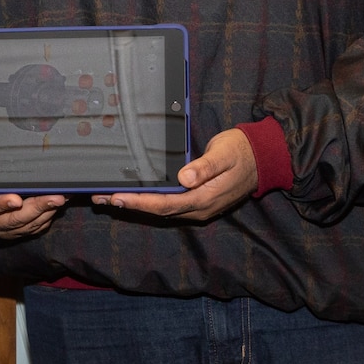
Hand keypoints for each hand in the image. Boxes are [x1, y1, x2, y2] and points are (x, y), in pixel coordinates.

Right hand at [0, 154, 66, 238]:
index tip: (16, 198)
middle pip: (12, 220)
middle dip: (34, 209)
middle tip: (53, 197)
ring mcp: (0, 230)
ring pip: (24, 226)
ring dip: (44, 214)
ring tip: (59, 199)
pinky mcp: (11, 232)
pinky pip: (30, 229)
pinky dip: (44, 220)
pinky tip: (55, 208)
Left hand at [93, 128, 257, 220]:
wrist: (262, 159)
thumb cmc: (241, 153)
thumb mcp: (224, 155)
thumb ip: (205, 167)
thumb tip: (184, 178)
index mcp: (203, 198)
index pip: (164, 204)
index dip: (139, 202)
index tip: (117, 198)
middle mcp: (198, 207)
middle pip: (157, 210)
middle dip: (129, 205)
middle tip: (100, 198)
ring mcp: (197, 206)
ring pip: (161, 209)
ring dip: (135, 204)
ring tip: (109, 198)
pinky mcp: (196, 200)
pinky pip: (168, 204)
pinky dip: (148, 201)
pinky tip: (135, 195)